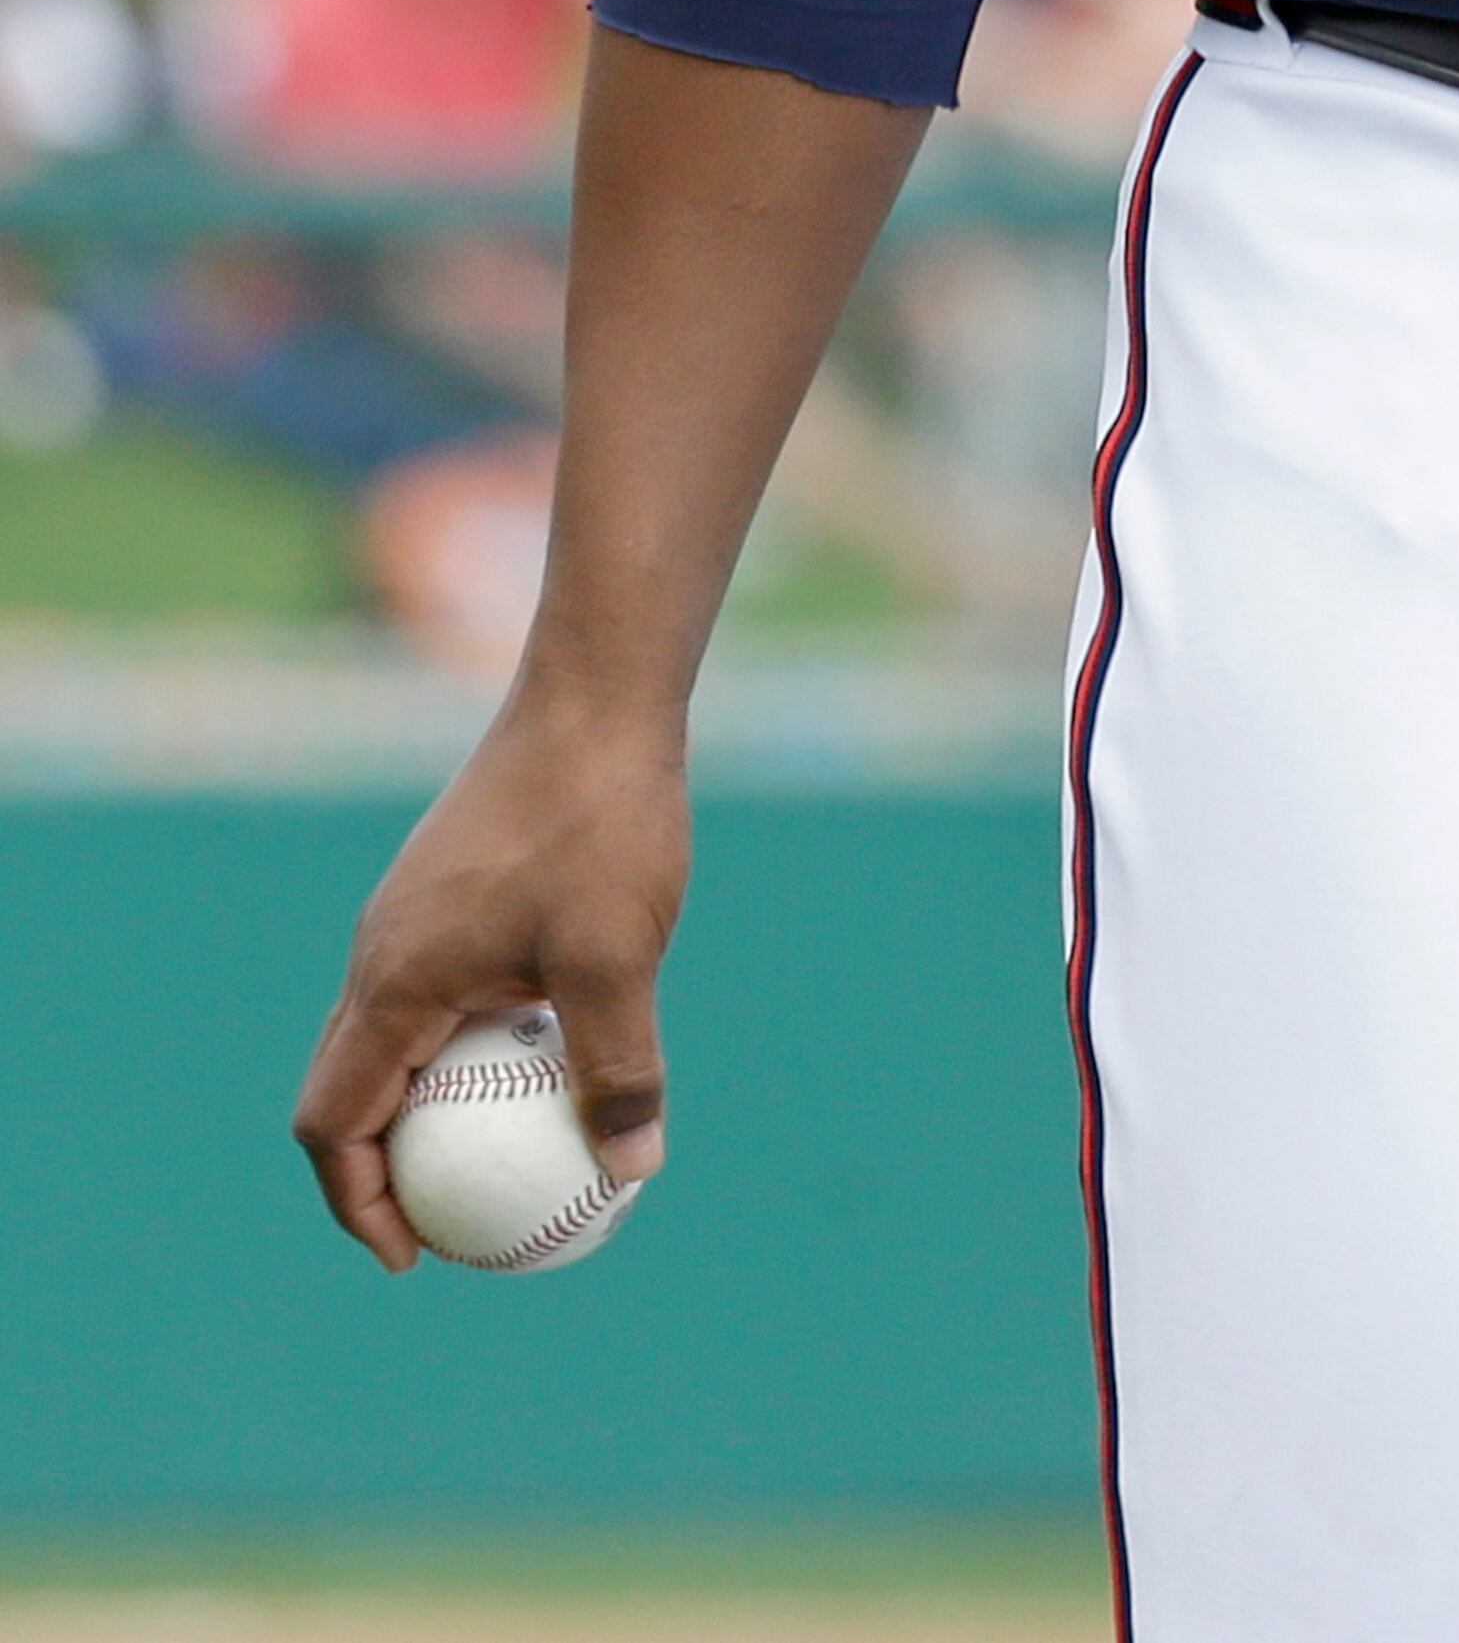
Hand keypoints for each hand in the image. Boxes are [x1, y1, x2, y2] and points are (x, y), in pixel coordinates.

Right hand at [291, 686, 687, 1269]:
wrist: (596, 695)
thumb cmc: (598, 822)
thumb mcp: (617, 957)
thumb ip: (617, 1069)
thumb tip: (632, 1176)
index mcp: (391, 981)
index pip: (333, 1124)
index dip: (360, 1205)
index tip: (416, 1257)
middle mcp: (381, 953)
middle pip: (347, 1091)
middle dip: (384, 1172)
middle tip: (453, 1229)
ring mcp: (412, 917)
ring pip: (393, 1041)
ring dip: (428, 1106)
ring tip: (500, 1159)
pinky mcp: (450, 890)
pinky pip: (435, 995)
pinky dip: (463, 1048)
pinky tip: (541, 1058)